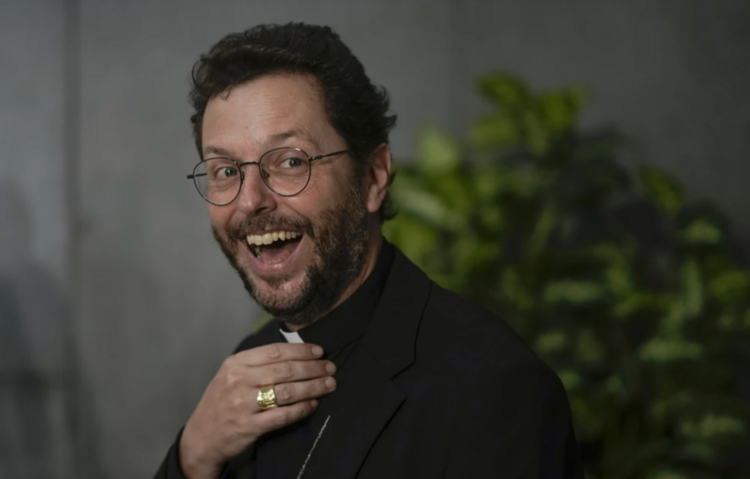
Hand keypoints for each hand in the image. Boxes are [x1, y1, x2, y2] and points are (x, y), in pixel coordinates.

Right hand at [179, 343, 336, 478]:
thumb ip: (257, 363)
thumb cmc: (222, 401)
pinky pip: (282, 415)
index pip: (275, 351)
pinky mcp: (249, 426)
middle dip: (313, 368)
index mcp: (235, 364)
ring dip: (313, 387)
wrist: (201, 436)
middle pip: (285, 370)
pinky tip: (313, 405)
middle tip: (330, 367)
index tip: (319, 351)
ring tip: (329, 384)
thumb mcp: (231, 374)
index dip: (301, 350)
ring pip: (287, 392)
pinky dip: (302, 409)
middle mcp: (238, 381)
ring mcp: (243, 404)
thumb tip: (296, 353)